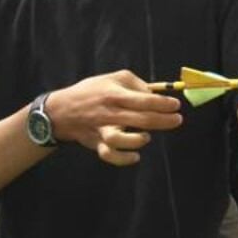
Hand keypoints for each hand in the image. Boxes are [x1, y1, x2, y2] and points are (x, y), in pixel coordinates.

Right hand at [46, 70, 182, 165]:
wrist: (60, 110)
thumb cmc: (92, 91)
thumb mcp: (112, 78)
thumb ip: (136, 84)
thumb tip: (156, 93)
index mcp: (114, 95)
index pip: (143, 100)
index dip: (163, 103)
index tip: (176, 105)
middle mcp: (109, 113)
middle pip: (140, 119)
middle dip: (164, 120)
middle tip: (177, 120)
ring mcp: (101, 130)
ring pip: (120, 140)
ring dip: (138, 140)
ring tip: (146, 137)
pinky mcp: (96, 144)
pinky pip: (109, 155)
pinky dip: (123, 159)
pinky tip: (135, 155)